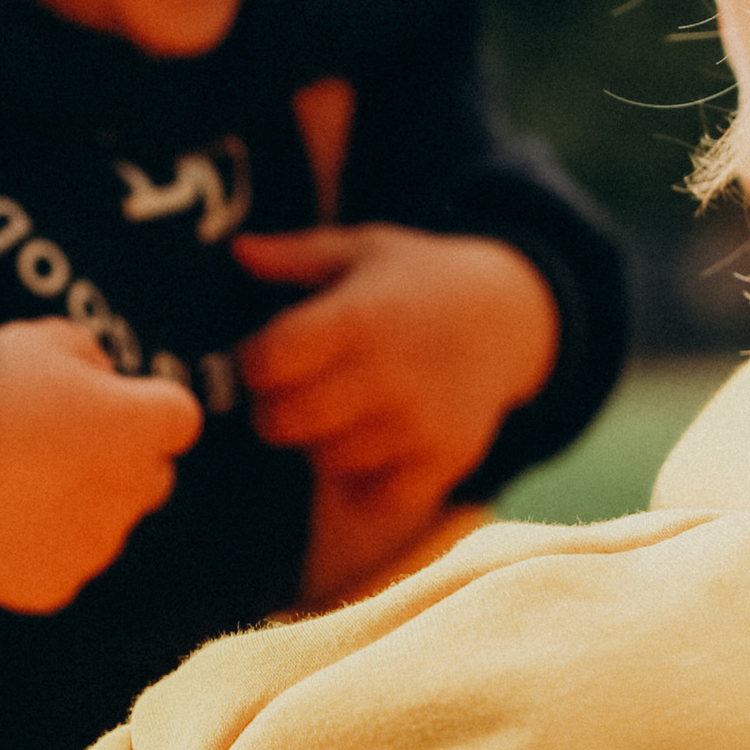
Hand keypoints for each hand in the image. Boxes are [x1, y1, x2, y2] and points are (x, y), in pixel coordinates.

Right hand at [0, 317, 202, 613]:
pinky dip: (40, 548)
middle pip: (152, 478)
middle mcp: (130, 492)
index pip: (179, 421)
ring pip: (107, 525)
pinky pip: (62, 565)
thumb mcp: (45, 340)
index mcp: (138, 426)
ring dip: (81, 506)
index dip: (146, 409)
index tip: (112, 405)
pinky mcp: (53, 585)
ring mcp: (93, 545)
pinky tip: (0, 521)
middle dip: (120, 462)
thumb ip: (91, 359)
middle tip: (61, 446)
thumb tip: (102, 381)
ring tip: (17, 483)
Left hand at [233, 223, 557, 596]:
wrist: (511, 317)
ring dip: (321, 445)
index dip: (255, 362)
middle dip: (275, 411)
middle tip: (293, 395)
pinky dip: (363, 485)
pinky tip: (369, 452)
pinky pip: (376, 498)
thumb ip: (296, 255)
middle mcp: (388, 371)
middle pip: (286, 421)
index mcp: (360, 314)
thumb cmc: (420, 281)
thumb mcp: (364, 251)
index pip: (269, 360)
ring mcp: (419, 422)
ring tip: (339, 416)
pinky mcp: (445, 460)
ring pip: (327, 462)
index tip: (269, 356)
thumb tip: (238, 252)